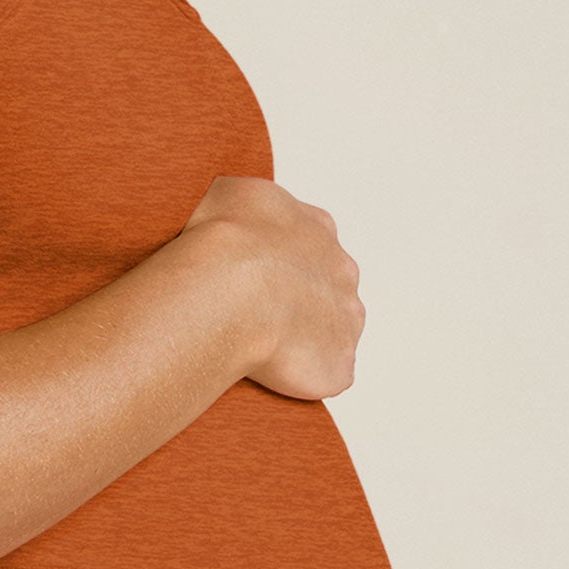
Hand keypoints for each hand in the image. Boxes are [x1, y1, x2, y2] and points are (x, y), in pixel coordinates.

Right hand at [178, 174, 364, 400]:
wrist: (231, 284)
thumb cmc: (223, 239)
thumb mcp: (227, 193)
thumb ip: (243, 204)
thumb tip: (231, 211)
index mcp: (317, 228)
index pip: (308, 243)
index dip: (278, 261)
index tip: (251, 274)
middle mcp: (341, 271)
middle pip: (326, 288)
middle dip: (297, 300)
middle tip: (253, 313)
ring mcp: (345, 320)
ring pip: (329, 331)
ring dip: (302, 339)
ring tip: (260, 348)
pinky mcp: (338, 364)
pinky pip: (324, 373)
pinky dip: (300, 375)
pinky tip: (270, 373)